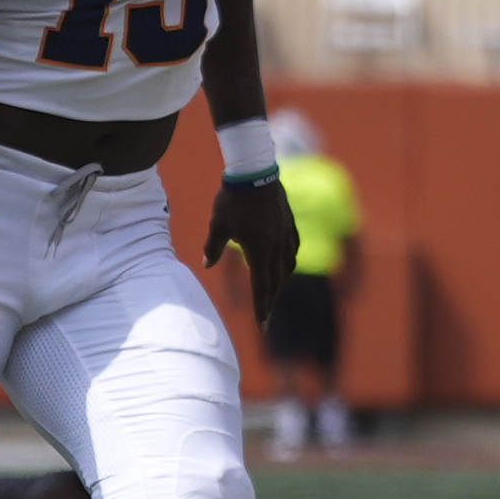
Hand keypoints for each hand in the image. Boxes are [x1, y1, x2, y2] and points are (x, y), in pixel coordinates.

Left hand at [206, 180, 298, 326]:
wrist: (254, 171)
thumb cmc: (232, 199)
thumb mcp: (218, 225)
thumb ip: (213, 247)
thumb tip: (206, 264)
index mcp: (259, 250)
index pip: (261, 287)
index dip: (262, 309)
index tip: (262, 327)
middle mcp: (277, 246)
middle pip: (277, 281)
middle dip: (271, 300)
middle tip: (266, 315)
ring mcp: (286, 234)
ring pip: (288, 266)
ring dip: (281, 281)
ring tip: (274, 289)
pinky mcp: (290, 223)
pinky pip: (293, 248)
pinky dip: (288, 261)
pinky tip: (284, 262)